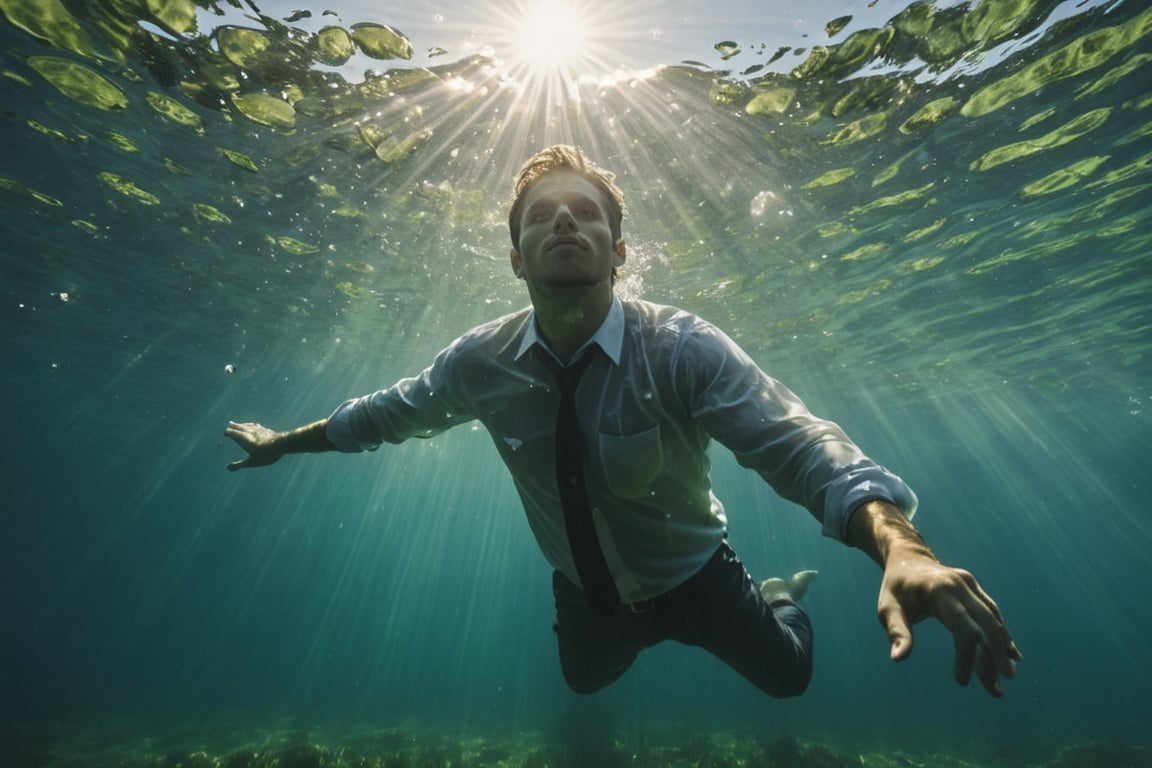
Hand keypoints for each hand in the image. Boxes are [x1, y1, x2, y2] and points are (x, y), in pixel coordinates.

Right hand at [224, 420, 284, 470]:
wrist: (282, 444)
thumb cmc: (266, 454)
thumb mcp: (252, 462)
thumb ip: (240, 465)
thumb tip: (228, 468)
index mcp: (245, 439)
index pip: (234, 434)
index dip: (230, 433)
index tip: (226, 432)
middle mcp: (250, 433)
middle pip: (241, 428)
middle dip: (235, 426)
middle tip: (230, 423)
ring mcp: (259, 430)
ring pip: (249, 426)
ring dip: (243, 424)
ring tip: (240, 424)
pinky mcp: (267, 430)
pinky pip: (257, 426)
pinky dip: (252, 425)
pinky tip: (255, 426)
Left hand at [878, 550, 1022, 696]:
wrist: (907, 557)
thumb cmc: (895, 587)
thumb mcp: (887, 607)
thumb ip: (896, 631)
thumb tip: (898, 659)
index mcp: (939, 591)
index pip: (964, 628)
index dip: (967, 656)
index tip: (962, 681)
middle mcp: (960, 586)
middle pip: (986, 625)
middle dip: (993, 658)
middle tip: (996, 690)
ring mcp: (970, 585)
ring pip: (992, 620)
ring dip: (1001, 649)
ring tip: (1006, 677)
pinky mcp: (974, 588)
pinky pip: (991, 613)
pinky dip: (1001, 634)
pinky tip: (1010, 654)